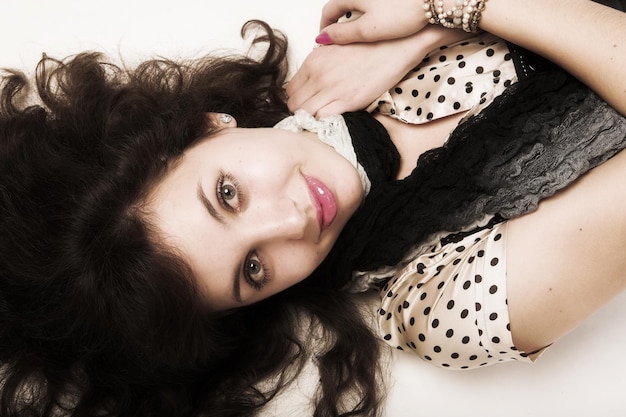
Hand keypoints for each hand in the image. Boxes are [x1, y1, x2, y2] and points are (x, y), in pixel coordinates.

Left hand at [288, 26, 472, 116]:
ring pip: (305, 114)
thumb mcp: (333, 48)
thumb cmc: (366, 47)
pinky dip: (324, 122)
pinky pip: (323, 119)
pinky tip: (332, 118)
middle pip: (294, 104)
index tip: (304, 102)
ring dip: (310, 118)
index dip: (296, 98)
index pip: (289, 89)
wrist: (394, 47)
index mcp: (313, 62)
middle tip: (311, 112)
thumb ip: (317, 64)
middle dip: (300, 110)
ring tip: (321, 117)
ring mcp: (332, 90)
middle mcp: (319, 76)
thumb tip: (308, 79)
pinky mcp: (348, 102)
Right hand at [317, 0, 427, 44]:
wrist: (433, 0)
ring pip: (356, 3)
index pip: (328, 11)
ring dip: (352, 18)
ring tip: (358, 34)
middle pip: (341, 5)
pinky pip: (370, 3)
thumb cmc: (403, 13)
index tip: (325, 42)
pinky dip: (367, 13)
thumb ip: (342, 34)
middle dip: (338, 22)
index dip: (324, 28)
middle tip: (340, 40)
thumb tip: (321, 40)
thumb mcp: (368, 30)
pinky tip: (377, 24)